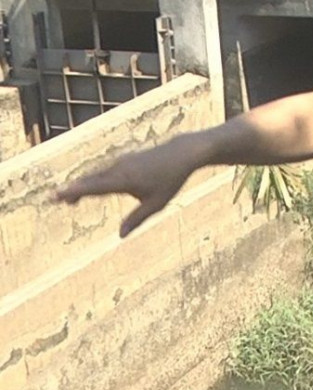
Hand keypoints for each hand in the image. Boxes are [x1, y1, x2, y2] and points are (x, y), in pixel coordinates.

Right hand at [55, 134, 205, 236]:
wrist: (181, 153)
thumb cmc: (170, 181)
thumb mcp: (157, 204)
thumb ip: (137, 219)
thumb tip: (120, 236)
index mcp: (125, 180)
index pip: (95, 187)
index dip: (74, 192)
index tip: (57, 196)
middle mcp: (118, 169)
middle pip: (90, 180)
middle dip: (73, 190)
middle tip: (55, 200)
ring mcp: (119, 162)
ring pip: (95, 175)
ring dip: (81, 186)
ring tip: (69, 200)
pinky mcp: (123, 160)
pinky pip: (103, 171)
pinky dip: (92, 180)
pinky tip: (87, 187)